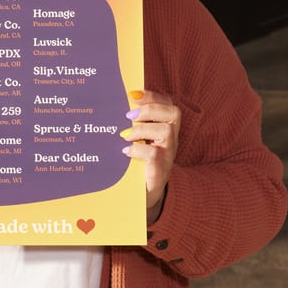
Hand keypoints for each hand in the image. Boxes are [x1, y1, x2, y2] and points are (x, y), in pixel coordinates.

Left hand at [120, 89, 179, 220]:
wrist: (143, 194)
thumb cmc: (137, 162)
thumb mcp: (136, 139)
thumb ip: (132, 123)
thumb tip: (113, 102)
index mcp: (165, 127)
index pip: (168, 103)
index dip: (153, 96)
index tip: (132, 94)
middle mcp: (170, 139)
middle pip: (173, 112)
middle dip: (150, 108)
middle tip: (129, 115)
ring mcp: (167, 154)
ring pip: (166, 130)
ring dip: (143, 129)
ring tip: (126, 135)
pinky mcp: (160, 170)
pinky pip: (154, 154)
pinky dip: (138, 150)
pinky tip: (125, 152)